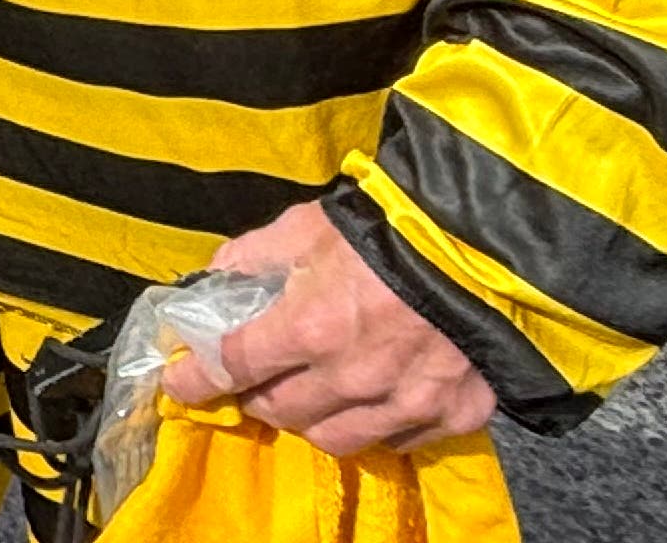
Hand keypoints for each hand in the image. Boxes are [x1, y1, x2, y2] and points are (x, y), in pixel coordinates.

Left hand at [157, 200, 495, 457]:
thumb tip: (213, 281)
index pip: (232, 367)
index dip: (195, 378)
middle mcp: (353, 376)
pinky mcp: (453, 413)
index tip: (179, 382)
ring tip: (306, 396)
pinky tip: (368, 403)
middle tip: (253, 380)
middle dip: (255, 396)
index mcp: (310, 327)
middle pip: (280, 411)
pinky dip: (374, 426)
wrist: (487, 239)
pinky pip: (397, 441)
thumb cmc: (387, 225)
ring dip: (309, 420)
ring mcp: (406, 402)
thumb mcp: (304, 226)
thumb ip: (251, 257)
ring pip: (334, 439)